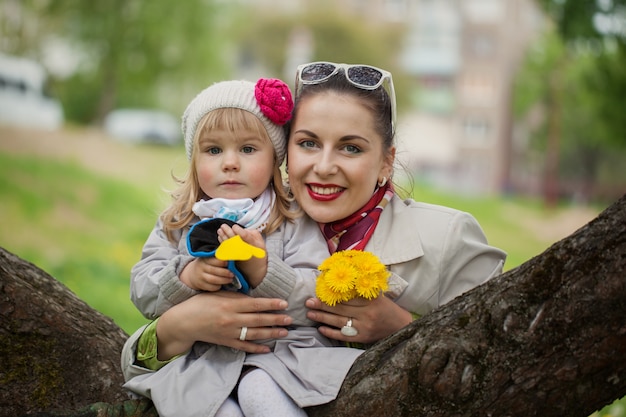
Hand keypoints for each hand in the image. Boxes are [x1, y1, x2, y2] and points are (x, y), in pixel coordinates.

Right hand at [156, 291, 292, 359]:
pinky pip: (244, 346)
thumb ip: (237, 297)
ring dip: (271, 333)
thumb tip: (255, 298)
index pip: (255, 305)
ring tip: (284, 332)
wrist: (184, 322)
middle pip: (258, 320)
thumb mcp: (219, 295)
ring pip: (254, 334)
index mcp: (230, 305)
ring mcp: (229, 333)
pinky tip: (268, 348)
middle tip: (290, 318)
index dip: (271, 304)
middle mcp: (231, 319)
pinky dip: (257, 348)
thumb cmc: (201, 303)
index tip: (284, 303)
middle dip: (276, 319)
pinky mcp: (226, 342)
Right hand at [180, 257, 233, 290]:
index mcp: (205, 259)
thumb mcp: (210, 258)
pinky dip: (218, 286)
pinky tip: (222, 284)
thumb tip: (234, 254)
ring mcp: (200, 276)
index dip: (223, 262)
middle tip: (232, 274)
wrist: (193, 273)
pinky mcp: (201, 285)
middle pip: (214, 270)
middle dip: (225, 272)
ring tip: (230, 280)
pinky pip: (211, 287)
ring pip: (213, 279)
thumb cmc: (207, 264)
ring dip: (223, 280)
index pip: (215, 260)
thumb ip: (219, 257)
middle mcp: (202, 267)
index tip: (230, 263)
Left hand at [218, 224, 267, 287]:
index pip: (246, 236)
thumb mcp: (261, 242)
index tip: (234, 226)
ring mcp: (238, 255)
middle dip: (228, 232)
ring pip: (229, 244)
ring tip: (220, 230)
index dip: (239, 231)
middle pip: (235, 240)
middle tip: (223, 226)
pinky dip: (222, 243)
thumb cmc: (258, 254)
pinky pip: (226, 249)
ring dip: (223, 236)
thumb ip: (253, 233)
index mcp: (253, 245)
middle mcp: (244, 250)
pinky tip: (220, 237)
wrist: (256, 270)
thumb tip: (242, 229)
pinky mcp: (233, 258)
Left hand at [305, 295, 412, 343]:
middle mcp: (367, 314)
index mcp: (371, 300)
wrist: (400, 326)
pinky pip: (343, 335)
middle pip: (340, 309)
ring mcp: (365, 327)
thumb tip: (341, 279)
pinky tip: (321, 328)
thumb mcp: (377, 294)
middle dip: (322, 305)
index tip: (318, 290)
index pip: (347, 297)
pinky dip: (331, 332)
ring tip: (310, 314)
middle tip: (308, 302)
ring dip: (323, 318)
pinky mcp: (363, 338)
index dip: (332, 294)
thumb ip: (361, 289)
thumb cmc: (387, 307)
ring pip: (339, 322)